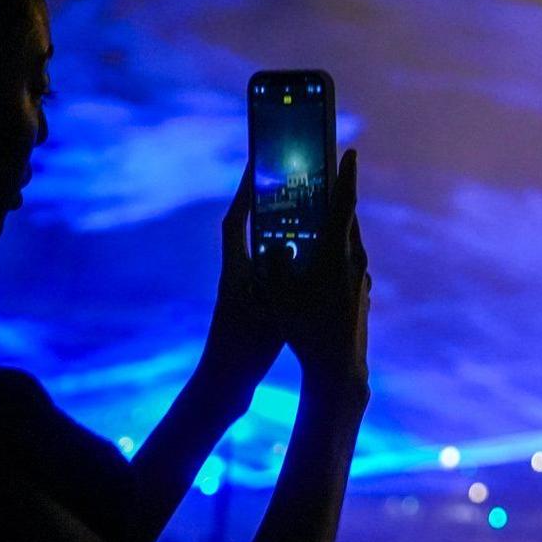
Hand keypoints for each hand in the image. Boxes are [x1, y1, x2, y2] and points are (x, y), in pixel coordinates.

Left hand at [198, 164, 288, 402]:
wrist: (225, 380)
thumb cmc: (242, 346)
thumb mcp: (262, 309)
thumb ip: (273, 281)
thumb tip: (284, 248)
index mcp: (236, 267)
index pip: (238, 218)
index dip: (246, 188)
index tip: (258, 160)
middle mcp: (240, 270)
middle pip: (254, 224)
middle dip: (269, 199)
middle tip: (291, 175)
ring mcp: (248, 284)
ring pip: (268, 244)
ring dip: (285, 224)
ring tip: (310, 205)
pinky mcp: (258, 299)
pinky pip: (278, 266)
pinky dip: (294, 254)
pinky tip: (316, 253)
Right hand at [284, 148, 369, 398]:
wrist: (339, 367)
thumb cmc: (305, 331)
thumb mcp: (281, 296)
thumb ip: (276, 265)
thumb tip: (275, 244)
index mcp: (335, 253)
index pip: (343, 204)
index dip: (346, 175)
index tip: (351, 152)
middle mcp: (354, 260)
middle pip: (347, 218)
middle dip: (336, 196)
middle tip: (325, 176)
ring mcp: (361, 275)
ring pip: (349, 240)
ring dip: (335, 225)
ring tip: (319, 214)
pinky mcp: (362, 289)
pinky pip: (349, 260)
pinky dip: (336, 250)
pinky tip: (321, 259)